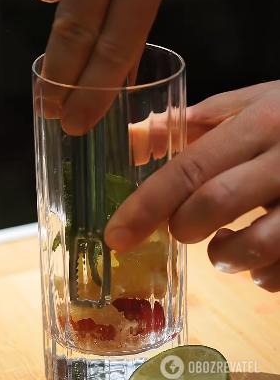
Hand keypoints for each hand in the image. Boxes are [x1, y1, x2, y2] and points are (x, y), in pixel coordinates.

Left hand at [105, 81, 279, 291]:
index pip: (191, 167)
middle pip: (216, 203)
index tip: (116, 235)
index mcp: (261, 122)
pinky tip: (260, 254)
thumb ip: (195, 121)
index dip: (148, 204)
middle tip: (182, 227)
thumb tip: (134, 138)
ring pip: (258, 246)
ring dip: (225, 257)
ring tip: (223, 245)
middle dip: (184, 226)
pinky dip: (262, 274)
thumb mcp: (252, 104)